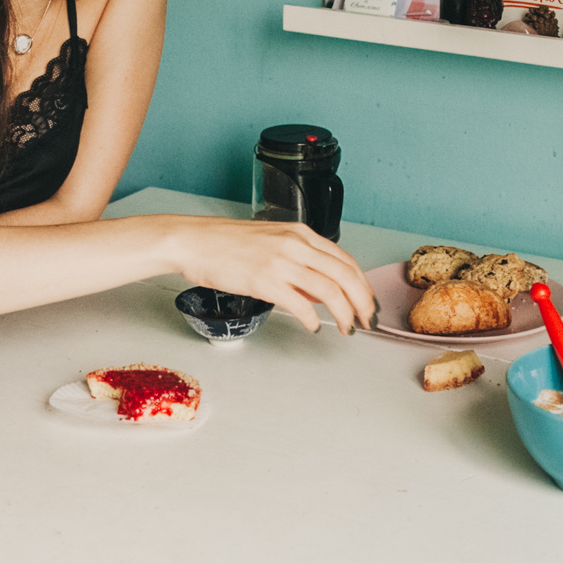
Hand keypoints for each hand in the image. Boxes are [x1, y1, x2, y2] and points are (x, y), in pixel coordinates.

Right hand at [173, 219, 375, 333]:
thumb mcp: (272, 243)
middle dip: (362, 302)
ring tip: (348, 328)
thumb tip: (319, 291)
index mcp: (300, 234)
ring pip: (330, 290)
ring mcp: (281, 262)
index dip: (362, 284)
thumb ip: (299, 263)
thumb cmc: (226, 243)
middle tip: (367, 320)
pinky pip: (301, 304)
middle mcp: (296, 245)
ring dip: (345, 313)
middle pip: (346, 275)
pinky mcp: (265, 281)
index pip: (345, 260)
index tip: (367, 302)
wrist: (195, 242)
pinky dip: (313, 319)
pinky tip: (314, 327)